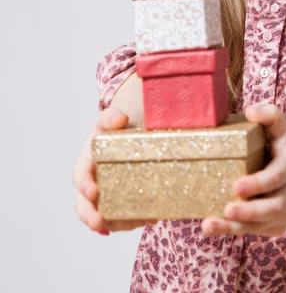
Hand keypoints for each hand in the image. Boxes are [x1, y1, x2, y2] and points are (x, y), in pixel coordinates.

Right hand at [73, 107, 157, 234]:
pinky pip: (122, 217)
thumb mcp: (110, 119)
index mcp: (87, 163)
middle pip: (84, 205)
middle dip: (89, 217)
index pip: (80, 177)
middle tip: (99, 224)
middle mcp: (92, 183)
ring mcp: (105, 195)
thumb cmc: (114, 128)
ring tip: (139, 221)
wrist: (128, 135)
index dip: (84, 186)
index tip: (93, 192)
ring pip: (105, 216)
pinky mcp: (120, 202)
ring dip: (118, 223)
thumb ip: (111, 117)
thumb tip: (120, 119)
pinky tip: (150, 218)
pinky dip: (134, 221)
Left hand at [201, 104, 285, 237]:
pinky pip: (251, 230)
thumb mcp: (283, 128)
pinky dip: (230, 230)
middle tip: (228, 209)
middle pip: (272, 208)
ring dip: (233, 227)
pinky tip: (210, 225)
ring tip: (208, 224)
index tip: (237, 186)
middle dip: (249, 211)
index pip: (276, 178)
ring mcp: (282, 214)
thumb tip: (250, 111)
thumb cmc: (285, 148)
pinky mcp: (272, 227)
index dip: (258, 184)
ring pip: (258, 225)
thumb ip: (270, 114)